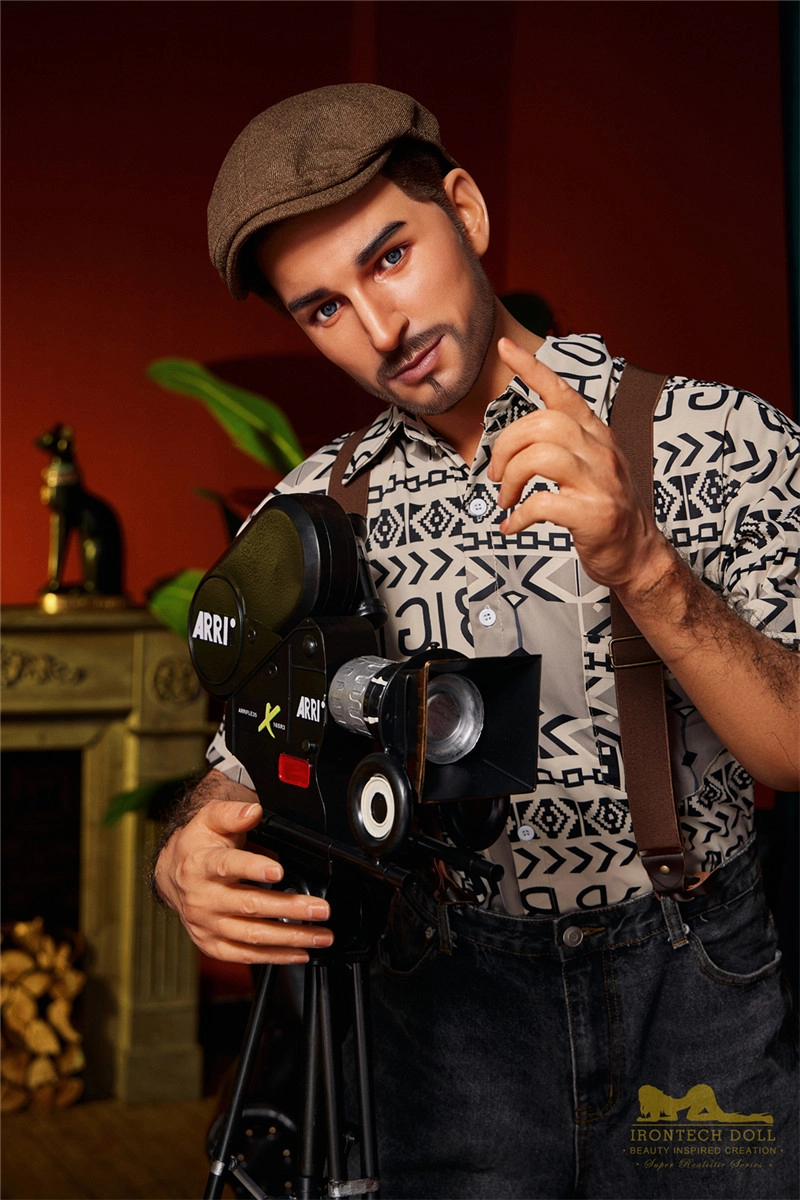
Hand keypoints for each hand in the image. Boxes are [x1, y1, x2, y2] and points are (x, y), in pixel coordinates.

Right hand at [153, 770, 333, 963]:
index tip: (279, 871)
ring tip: (320, 936)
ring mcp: (207, 925)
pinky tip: (299, 953)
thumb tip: (253, 810)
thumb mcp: (209, 819)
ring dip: (289, 937)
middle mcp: (203, 898)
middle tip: (320, 909)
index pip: (227, 866)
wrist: (173, 875)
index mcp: (201, 865)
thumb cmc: (198, 846)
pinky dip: (274, 957)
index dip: (253, 868)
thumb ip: (232, 813)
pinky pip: (244, 956)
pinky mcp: (212, 944)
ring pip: (251, 936)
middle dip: (289, 908)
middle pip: (249, 906)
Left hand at [488, 337, 670, 589]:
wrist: (638, 555)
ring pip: (540, 457)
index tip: (506, 348)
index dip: (533, 368)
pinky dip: (518, 516)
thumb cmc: (605, 509)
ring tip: (506, 499)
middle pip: (542, 425)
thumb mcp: (592, 465)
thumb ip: (565, 443)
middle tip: (497, 475)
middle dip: (506, 447)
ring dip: (511, 479)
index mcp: (598, 435)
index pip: (563, 392)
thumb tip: (519, 434)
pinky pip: (542, 504)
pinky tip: (512, 525)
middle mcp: (602, 452)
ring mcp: (600, 482)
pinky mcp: (594, 514)